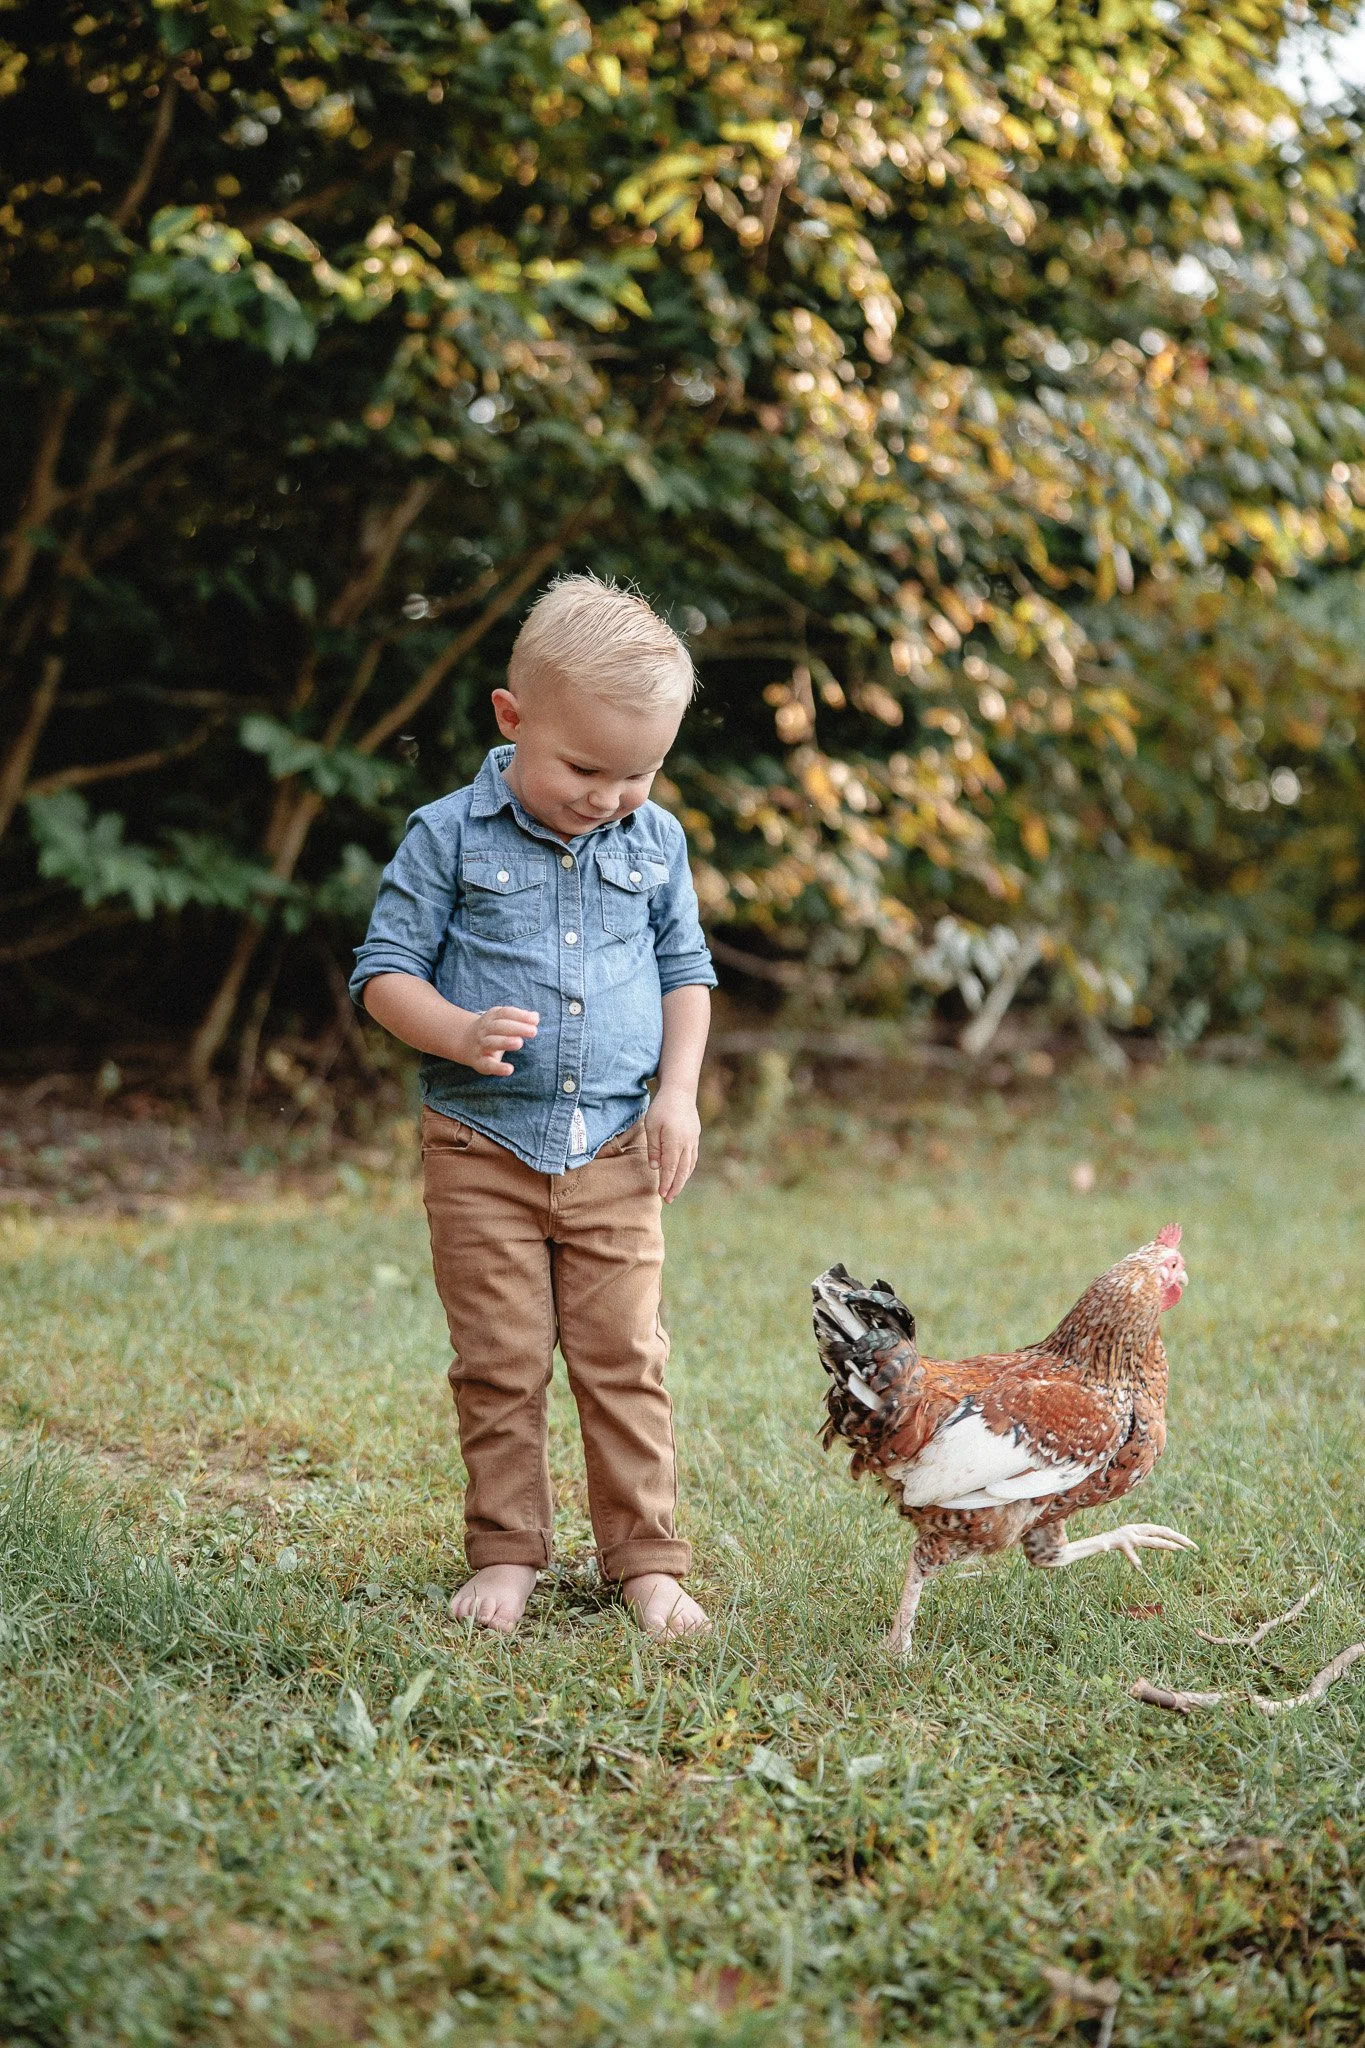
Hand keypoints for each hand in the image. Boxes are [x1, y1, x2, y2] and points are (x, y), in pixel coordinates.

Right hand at [454, 1005, 538, 1075]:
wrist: (465, 1042)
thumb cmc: (493, 1031)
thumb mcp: (503, 1020)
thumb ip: (519, 1018)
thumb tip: (535, 1017)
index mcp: (492, 1018)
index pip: (505, 1013)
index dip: (520, 1015)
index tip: (535, 1020)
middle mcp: (484, 1030)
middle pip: (499, 1026)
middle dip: (516, 1028)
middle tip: (533, 1031)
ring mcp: (480, 1045)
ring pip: (491, 1042)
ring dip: (505, 1042)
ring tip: (519, 1043)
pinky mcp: (479, 1062)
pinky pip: (487, 1065)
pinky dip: (498, 1068)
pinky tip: (509, 1070)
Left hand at [645, 1085, 699, 1202]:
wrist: (680, 1091)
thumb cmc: (662, 1107)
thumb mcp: (651, 1126)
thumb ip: (654, 1148)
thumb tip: (656, 1168)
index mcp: (675, 1142)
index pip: (670, 1168)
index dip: (666, 1183)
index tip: (662, 1195)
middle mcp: (687, 1144)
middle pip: (682, 1171)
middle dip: (675, 1186)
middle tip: (669, 1199)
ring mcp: (693, 1141)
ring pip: (689, 1166)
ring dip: (682, 1180)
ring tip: (675, 1191)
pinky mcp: (695, 1137)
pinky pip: (692, 1158)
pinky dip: (687, 1169)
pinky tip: (682, 1174)